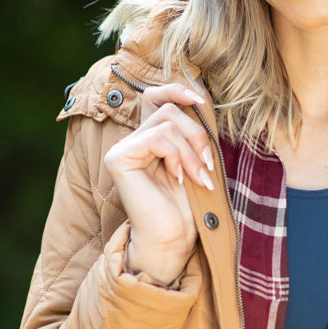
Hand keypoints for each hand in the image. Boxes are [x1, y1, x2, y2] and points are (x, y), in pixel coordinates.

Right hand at [103, 82, 214, 284]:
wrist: (174, 238)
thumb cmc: (187, 206)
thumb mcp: (195, 160)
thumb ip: (191, 132)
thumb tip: (198, 98)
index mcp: (150, 139)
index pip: (155, 97)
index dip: (176, 90)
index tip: (200, 101)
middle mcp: (133, 140)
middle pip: (168, 109)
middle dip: (197, 134)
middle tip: (208, 165)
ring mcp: (123, 149)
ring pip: (167, 124)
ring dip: (191, 152)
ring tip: (199, 178)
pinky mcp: (119, 158)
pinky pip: (157, 138)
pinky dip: (177, 157)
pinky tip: (179, 179)